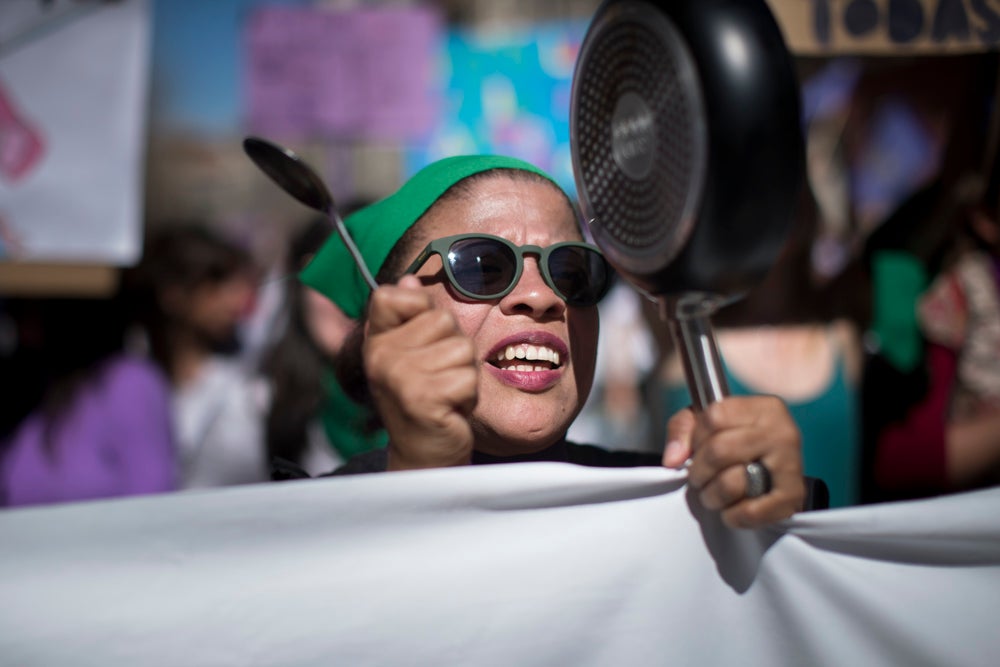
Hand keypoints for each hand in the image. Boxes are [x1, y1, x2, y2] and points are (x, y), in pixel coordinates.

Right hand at [364, 276, 477, 470]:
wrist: (424, 454)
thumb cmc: (425, 399)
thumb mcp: (413, 354)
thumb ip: (412, 317)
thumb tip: (408, 279)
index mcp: (376, 340)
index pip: (392, 294)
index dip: (419, 308)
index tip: (420, 341)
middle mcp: (380, 356)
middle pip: (443, 320)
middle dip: (453, 348)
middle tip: (438, 377)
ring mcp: (398, 377)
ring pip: (461, 348)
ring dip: (463, 374)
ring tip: (445, 393)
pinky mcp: (422, 398)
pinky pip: (467, 376)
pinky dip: (468, 395)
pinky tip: (450, 409)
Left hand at [662, 395, 804, 527]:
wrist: (777, 476)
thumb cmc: (740, 445)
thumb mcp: (708, 424)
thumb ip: (683, 429)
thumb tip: (674, 458)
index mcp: (763, 408)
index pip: (714, 416)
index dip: (696, 437)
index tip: (697, 450)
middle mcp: (781, 431)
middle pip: (719, 450)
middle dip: (699, 471)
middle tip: (698, 479)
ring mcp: (791, 463)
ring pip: (732, 482)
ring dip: (712, 496)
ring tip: (712, 495)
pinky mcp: (793, 496)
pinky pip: (751, 511)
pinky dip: (733, 516)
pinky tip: (731, 511)